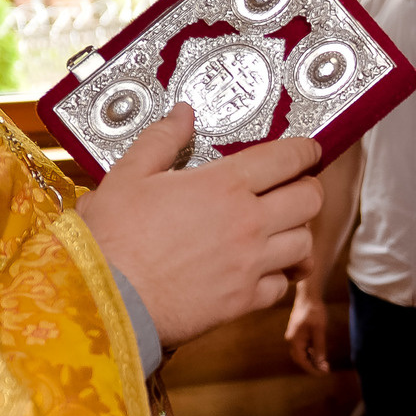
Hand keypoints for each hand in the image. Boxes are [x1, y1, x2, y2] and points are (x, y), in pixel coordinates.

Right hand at [77, 107, 323, 349]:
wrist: (105, 301)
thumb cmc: (111, 238)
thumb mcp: (128, 175)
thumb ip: (161, 140)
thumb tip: (182, 113)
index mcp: (224, 185)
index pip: (287, 159)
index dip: (305, 151)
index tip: (309, 151)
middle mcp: (248, 222)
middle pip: (310, 200)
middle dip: (308, 189)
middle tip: (295, 188)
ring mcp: (250, 264)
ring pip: (303, 243)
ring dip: (297, 233)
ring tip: (280, 229)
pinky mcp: (244, 301)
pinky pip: (282, 285)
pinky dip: (278, 276)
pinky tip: (262, 270)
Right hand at [285, 278, 331, 374]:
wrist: (308, 295)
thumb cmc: (314, 311)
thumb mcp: (319, 330)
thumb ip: (319, 347)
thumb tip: (321, 364)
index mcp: (294, 340)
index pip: (302, 361)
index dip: (312, 369)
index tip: (323, 373)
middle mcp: (291, 340)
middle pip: (300, 359)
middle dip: (312, 366)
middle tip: (325, 370)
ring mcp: (294, 336)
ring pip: (302, 353)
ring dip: (312, 359)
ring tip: (324, 364)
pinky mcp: (298, 333)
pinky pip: (303, 347)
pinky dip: (311, 352)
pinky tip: (319, 354)